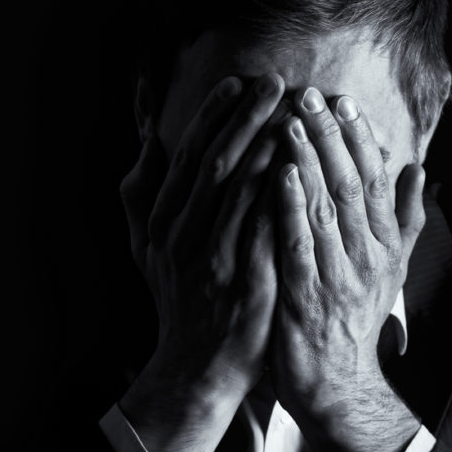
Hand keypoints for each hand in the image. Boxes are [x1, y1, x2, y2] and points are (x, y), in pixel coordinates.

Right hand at [118, 72, 289, 451]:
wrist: (197, 368)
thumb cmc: (179, 300)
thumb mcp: (147, 249)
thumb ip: (142, 195)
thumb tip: (148, 143)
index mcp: (162, 223)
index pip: (188, 156)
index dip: (214, 116)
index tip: (239, 83)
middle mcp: (184, 236)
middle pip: (216, 164)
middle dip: (246, 119)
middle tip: (276, 83)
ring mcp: (215, 261)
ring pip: (241, 193)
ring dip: (270, 147)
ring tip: (296, 113)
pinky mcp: (247, 284)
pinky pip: (268, 232)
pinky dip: (285, 198)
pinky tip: (308, 169)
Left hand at [270, 86, 425, 451]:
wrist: (338, 383)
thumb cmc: (358, 320)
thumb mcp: (394, 269)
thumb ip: (407, 219)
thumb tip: (421, 171)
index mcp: (387, 246)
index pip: (377, 182)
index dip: (361, 140)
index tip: (345, 102)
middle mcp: (368, 256)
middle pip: (351, 185)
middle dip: (331, 137)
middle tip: (311, 94)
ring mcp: (338, 276)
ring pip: (325, 208)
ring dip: (309, 161)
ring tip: (292, 120)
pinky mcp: (306, 296)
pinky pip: (298, 244)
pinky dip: (290, 207)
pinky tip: (278, 174)